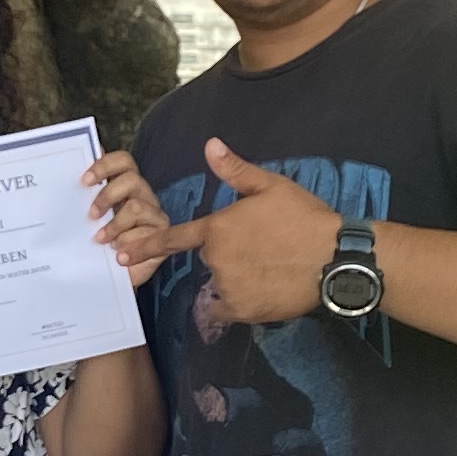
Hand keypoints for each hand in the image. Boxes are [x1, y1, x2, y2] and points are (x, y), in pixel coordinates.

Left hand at [85, 144, 178, 275]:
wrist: (110, 278)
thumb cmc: (98, 245)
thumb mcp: (88, 220)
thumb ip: (84, 196)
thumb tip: (70, 168)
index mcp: (123, 186)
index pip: (122, 161)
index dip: (105, 165)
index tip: (84, 181)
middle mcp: (142, 196)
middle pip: (132, 179)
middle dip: (107, 195)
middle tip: (91, 215)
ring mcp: (154, 215)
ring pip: (136, 207)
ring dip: (114, 226)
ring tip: (101, 240)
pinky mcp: (161, 236)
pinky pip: (144, 234)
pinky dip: (126, 244)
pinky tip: (117, 255)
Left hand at [152, 139, 341, 327]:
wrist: (334, 258)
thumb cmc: (304, 218)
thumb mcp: (271, 186)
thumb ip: (235, 171)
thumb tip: (210, 145)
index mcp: (217, 228)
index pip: (172, 238)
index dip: (146, 245)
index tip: (122, 254)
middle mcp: (216, 259)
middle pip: (210, 259)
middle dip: (227, 255)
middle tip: (263, 249)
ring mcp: (228, 287)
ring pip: (221, 283)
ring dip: (236, 279)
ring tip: (270, 268)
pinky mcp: (243, 310)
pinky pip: (230, 308)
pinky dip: (242, 302)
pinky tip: (266, 289)